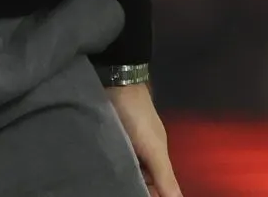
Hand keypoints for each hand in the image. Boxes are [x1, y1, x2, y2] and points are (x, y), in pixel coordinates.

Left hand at [105, 81, 181, 196]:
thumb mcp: (153, 149)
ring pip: (126, 170)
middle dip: (137, 189)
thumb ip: (165, 176)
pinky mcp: (107, 140)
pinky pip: (111, 160)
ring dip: (121, 179)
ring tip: (109, 190)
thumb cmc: (138, 117)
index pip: (157, 185)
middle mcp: (142, 153)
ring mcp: (124, 146)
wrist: (116, 82)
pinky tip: (102, 176)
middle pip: (142, 179)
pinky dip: (110, 169)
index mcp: (156, 156)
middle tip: (121, 195)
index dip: (155, 194)